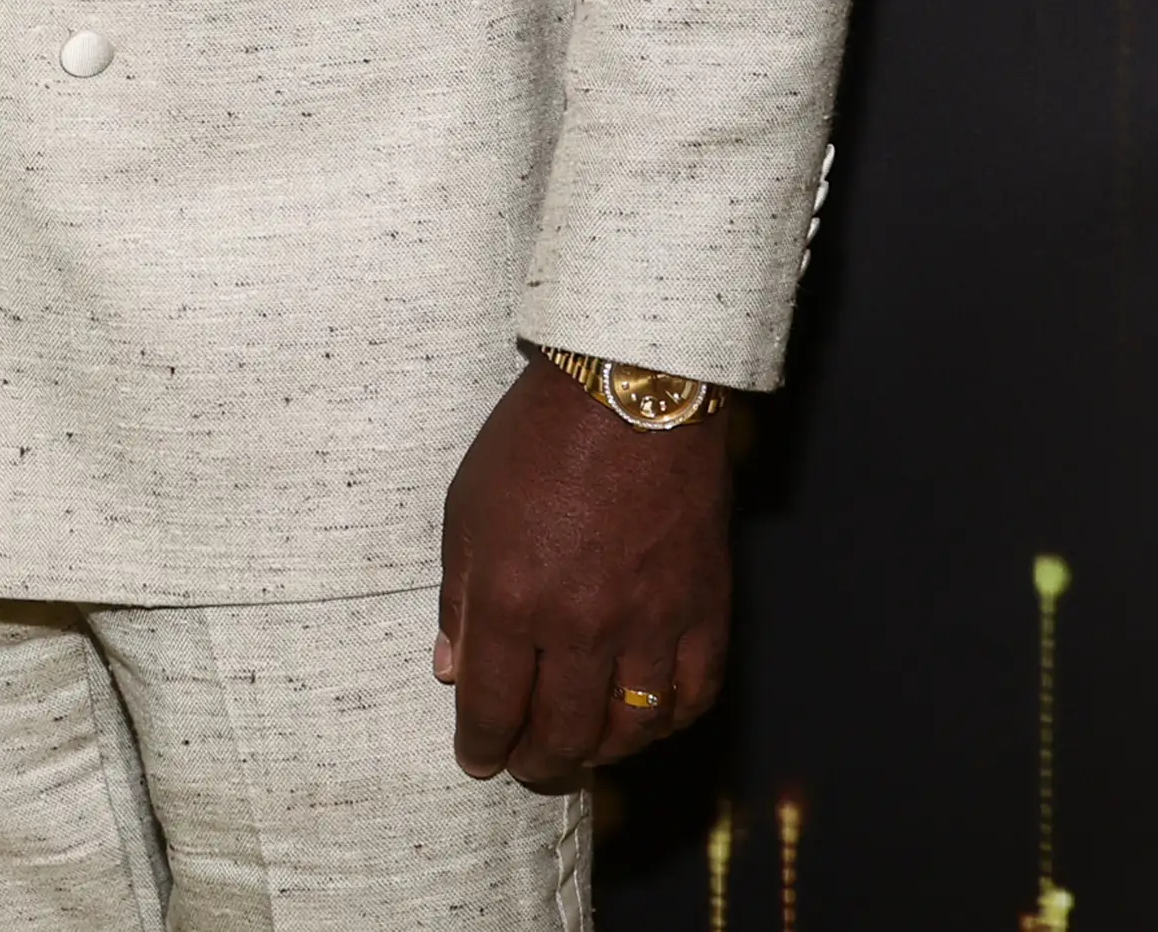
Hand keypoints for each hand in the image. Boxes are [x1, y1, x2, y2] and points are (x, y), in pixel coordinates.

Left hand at [434, 357, 731, 787]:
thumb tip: (452, 670)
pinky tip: (647, 720)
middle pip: (562, 734)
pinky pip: (693, 694)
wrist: (628, 389)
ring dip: (601, 753)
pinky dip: (669, 721)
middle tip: (526, 766)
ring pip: (630, 730)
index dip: (481, 747)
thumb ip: (459, 598)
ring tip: (582, 750)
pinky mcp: (705, 607)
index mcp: (512, 601)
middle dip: (537, 764)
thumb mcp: (465, 510)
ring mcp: (649, 621)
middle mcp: (581, 626)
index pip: (493, 709)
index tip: (476, 759)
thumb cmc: (535, 441)